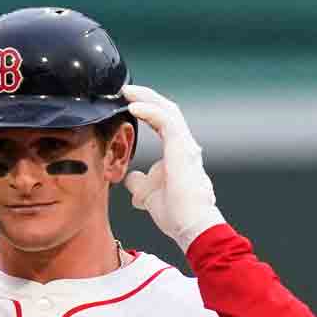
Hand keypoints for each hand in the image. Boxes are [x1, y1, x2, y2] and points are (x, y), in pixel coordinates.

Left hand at [121, 85, 224, 251]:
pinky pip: (166, 121)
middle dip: (146, 96)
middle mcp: (184, 145)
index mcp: (178, 152)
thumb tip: (131, 178)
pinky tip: (133, 108)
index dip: (147, 108)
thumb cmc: (175, 213)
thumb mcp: (148, 195)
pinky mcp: (182, 149)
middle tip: (125, 90)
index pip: (163, 121)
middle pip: (167, 110)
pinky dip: (150, 111)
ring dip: (147, 98)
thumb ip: (140, 183)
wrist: (191, 226)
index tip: (127, 103)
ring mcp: (185, 146)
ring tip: (127, 92)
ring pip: (168, 110)